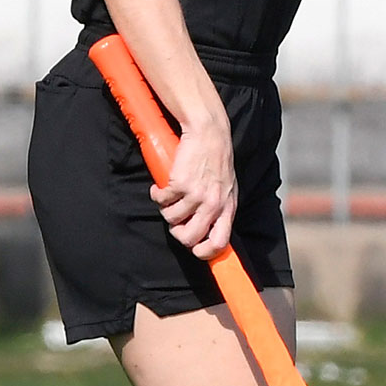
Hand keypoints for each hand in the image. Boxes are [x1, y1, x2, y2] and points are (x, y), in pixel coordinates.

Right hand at [150, 122, 237, 259]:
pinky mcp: (180, 183)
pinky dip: (157, 194)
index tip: (195, 251)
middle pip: (189, 238)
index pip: (221, 242)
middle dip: (177, 232)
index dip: (206, 253)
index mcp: (228, 207)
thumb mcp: (227, 187)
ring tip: (170, 194)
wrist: (209, 132)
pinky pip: (161, 200)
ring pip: (171, 219)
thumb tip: (208, 232)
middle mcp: (213, 204)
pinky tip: (161, 185)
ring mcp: (196, 195)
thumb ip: (219, 208)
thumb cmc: (217, 159)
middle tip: (176, 218)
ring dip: (166, 208)